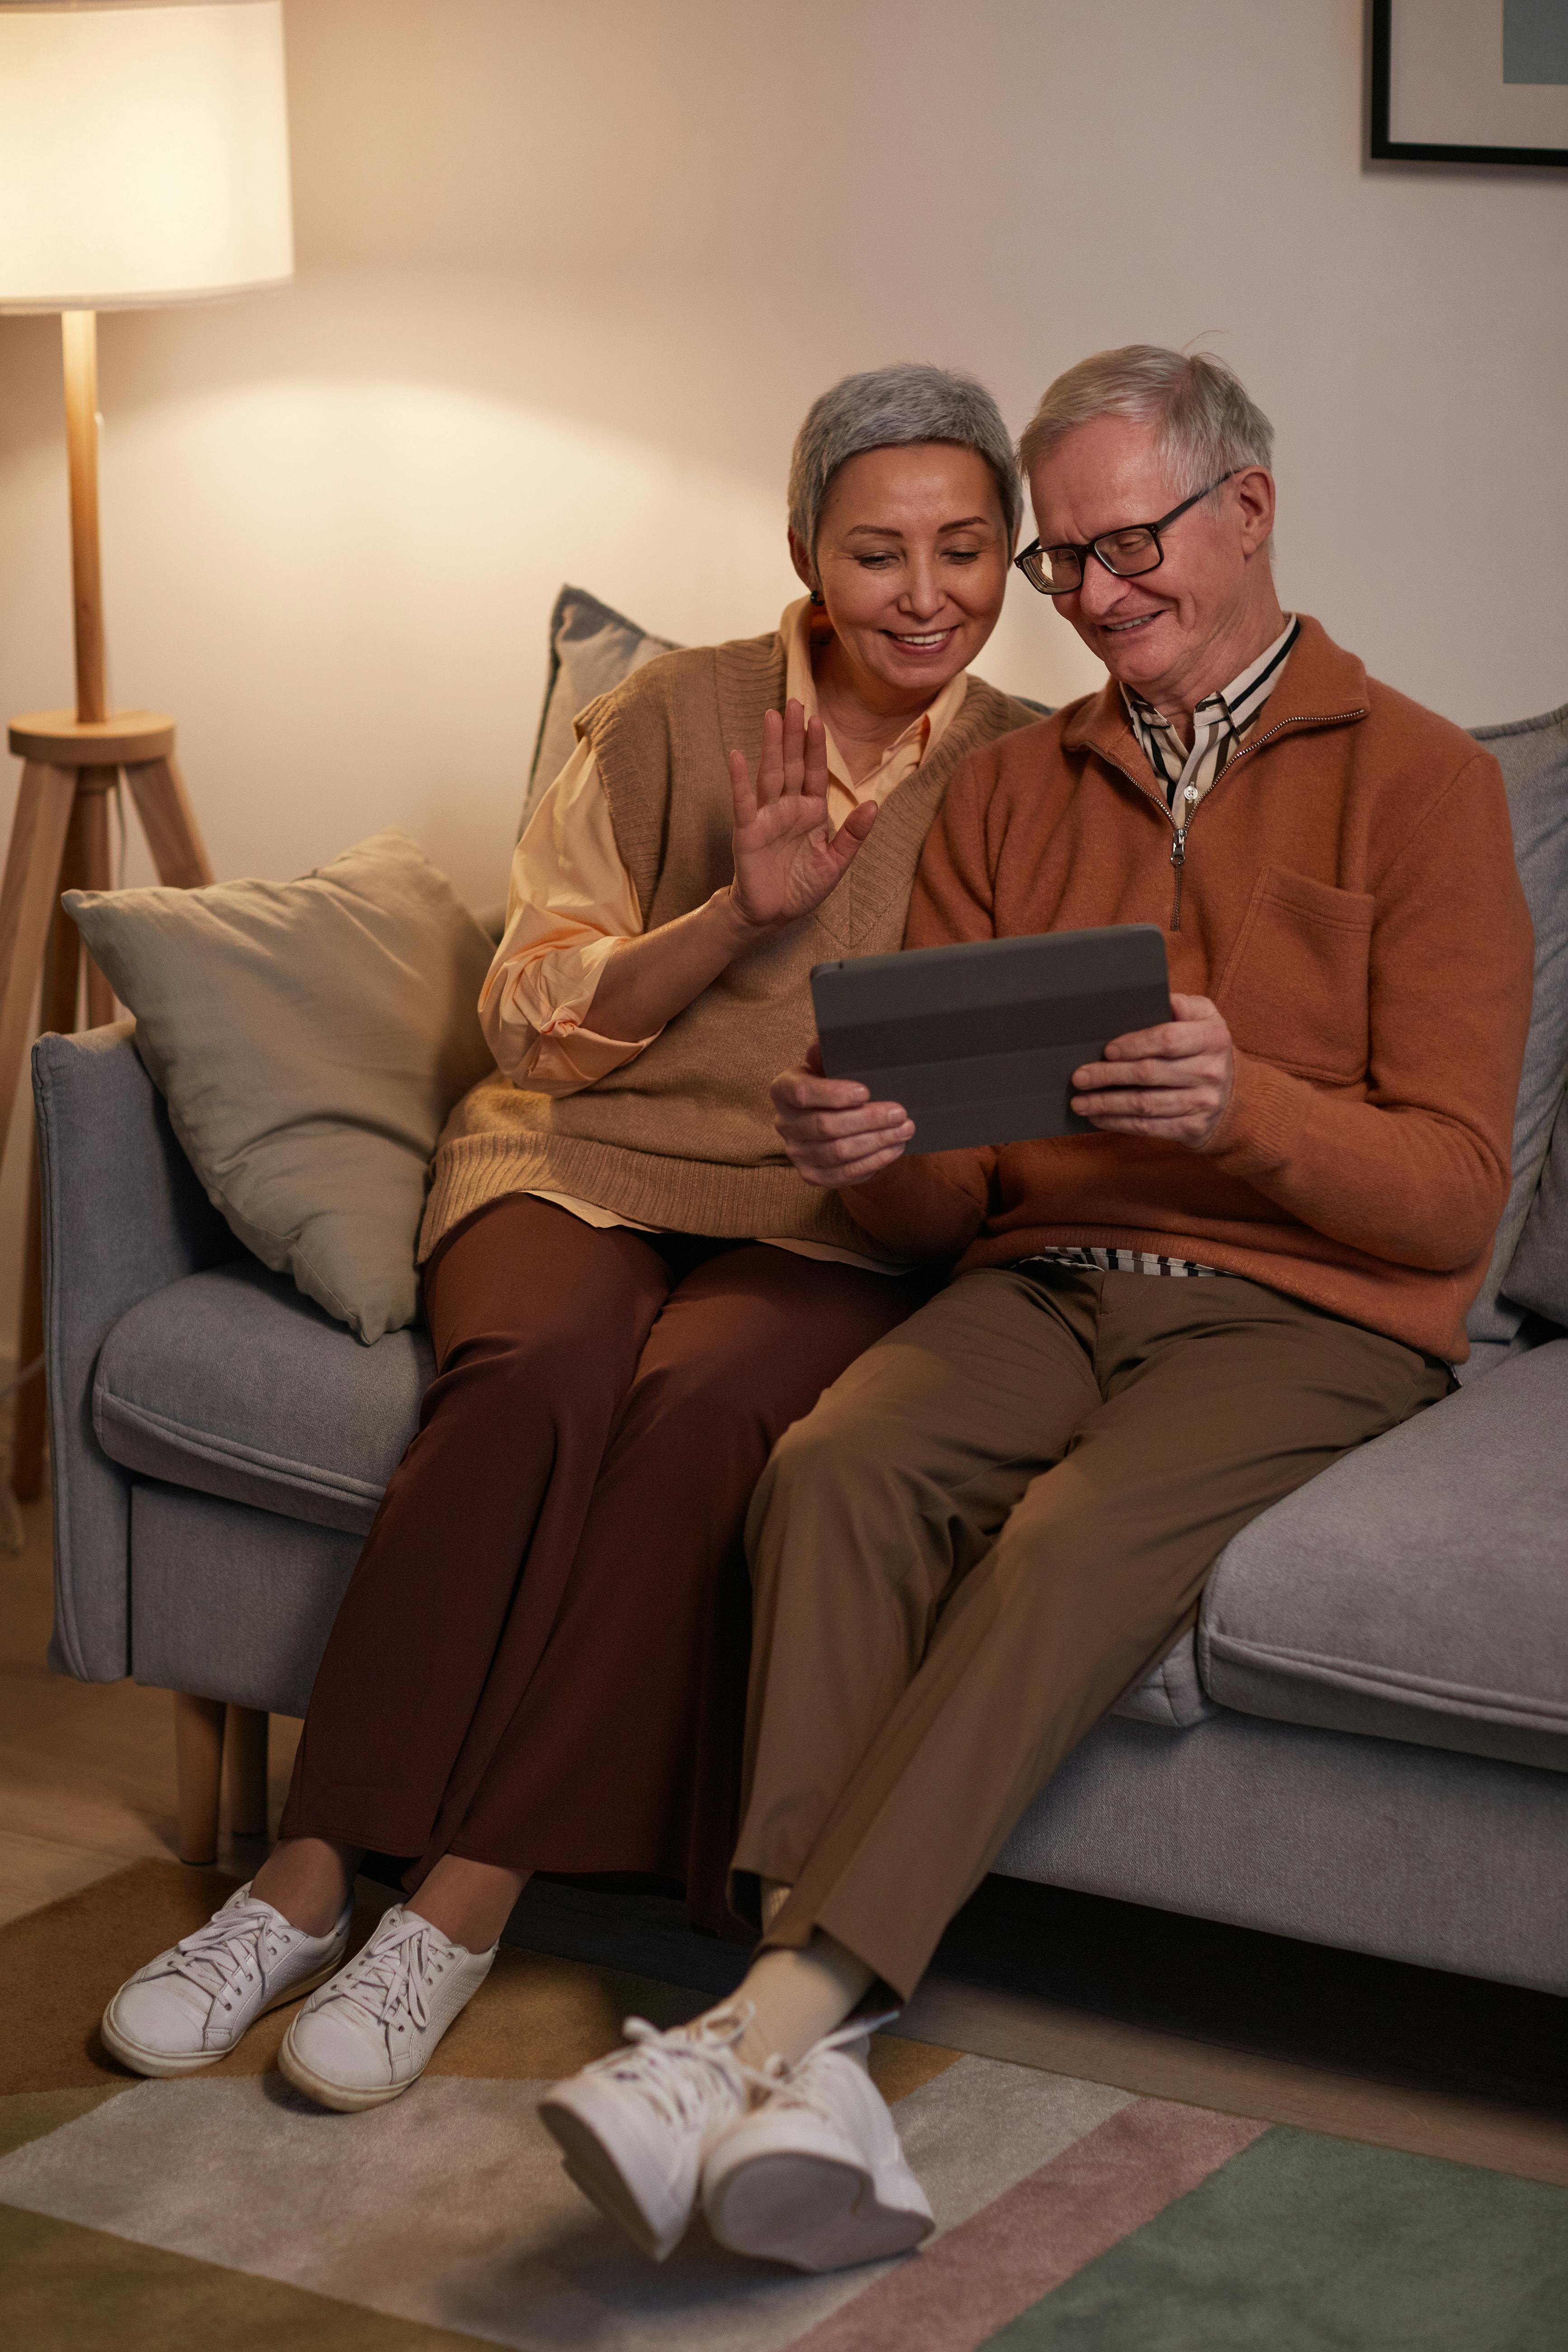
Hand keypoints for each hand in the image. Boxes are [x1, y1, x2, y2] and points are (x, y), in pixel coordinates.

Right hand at [727, 701, 876, 934]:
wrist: (772, 914)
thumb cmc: (801, 888)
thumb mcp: (835, 863)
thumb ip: (853, 835)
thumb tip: (874, 804)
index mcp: (811, 813)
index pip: (815, 773)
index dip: (817, 748)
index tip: (818, 720)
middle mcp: (788, 809)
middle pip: (792, 765)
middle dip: (794, 735)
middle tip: (794, 702)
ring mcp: (766, 817)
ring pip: (770, 774)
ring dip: (771, 746)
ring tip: (772, 717)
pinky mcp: (747, 832)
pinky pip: (743, 802)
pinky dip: (739, 780)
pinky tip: (738, 756)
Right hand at [771, 1042, 913, 1186]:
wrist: (836, 1118)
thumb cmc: (837, 1084)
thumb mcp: (832, 1063)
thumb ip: (829, 1051)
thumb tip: (827, 1040)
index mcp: (783, 1089)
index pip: (803, 1093)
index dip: (834, 1094)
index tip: (866, 1092)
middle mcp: (784, 1123)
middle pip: (825, 1126)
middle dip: (868, 1120)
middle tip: (899, 1112)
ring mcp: (796, 1153)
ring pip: (838, 1152)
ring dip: (876, 1141)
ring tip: (905, 1129)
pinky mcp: (812, 1175)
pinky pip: (844, 1174)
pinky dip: (873, 1161)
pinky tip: (894, 1148)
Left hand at [1070, 992, 1233, 1146]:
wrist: (1235, 1096)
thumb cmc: (1204, 1048)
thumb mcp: (1205, 1018)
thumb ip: (1182, 1005)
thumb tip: (1156, 996)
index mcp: (1213, 1038)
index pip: (1168, 1040)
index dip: (1134, 1045)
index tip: (1107, 1050)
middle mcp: (1211, 1071)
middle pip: (1149, 1074)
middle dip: (1108, 1076)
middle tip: (1079, 1077)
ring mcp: (1203, 1103)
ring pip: (1145, 1104)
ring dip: (1106, 1104)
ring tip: (1079, 1102)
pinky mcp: (1193, 1128)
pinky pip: (1149, 1127)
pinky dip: (1119, 1123)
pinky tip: (1097, 1118)